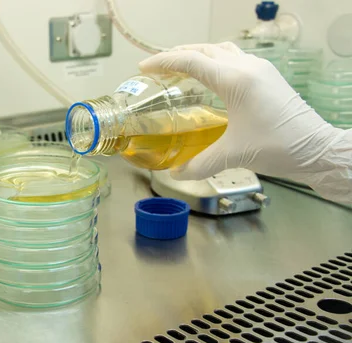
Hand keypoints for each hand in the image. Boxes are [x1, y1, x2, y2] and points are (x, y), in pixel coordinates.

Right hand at [139, 43, 351, 202]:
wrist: (317, 149)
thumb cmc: (279, 146)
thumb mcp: (233, 155)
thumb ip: (199, 164)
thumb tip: (176, 173)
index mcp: (236, 80)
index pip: (191, 61)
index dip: (163, 62)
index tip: (144, 67)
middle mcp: (248, 67)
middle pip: (204, 50)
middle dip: (177, 55)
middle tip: (157, 67)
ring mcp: (260, 69)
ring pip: (221, 50)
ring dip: (198, 55)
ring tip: (180, 67)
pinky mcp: (268, 77)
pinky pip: (235, 58)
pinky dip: (215, 61)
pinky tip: (210, 79)